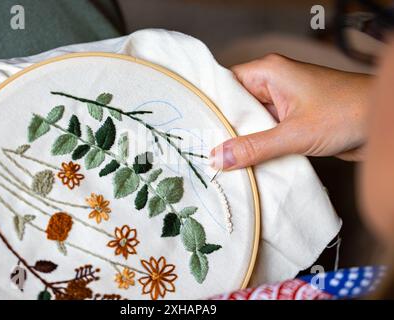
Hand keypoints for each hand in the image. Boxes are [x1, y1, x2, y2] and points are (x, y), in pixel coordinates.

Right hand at [210, 54, 371, 169]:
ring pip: (250, 122)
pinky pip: (265, 132)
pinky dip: (257, 146)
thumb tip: (218, 158)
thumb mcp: (294, 133)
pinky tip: (244, 162)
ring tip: (219, 161)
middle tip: (204, 151)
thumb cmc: (347, 113)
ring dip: (241, 141)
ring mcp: (282, 103)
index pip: (225, 85)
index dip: (210, 106)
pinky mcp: (291, 120)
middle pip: (236, 106)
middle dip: (224, 129)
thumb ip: (254, 147)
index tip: (194, 129)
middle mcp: (272, 84)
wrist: (384, 123)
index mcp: (268, 72)